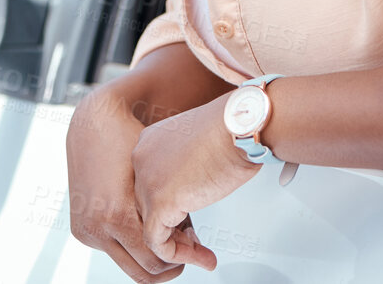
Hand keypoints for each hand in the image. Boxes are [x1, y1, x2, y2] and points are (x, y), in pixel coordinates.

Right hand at [65, 84, 186, 282]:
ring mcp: (85, 230)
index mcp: (115, 215)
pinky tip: (151, 223)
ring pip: (128, 263)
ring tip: (173, 234)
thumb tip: (195, 243)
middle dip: (170, 264)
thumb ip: (174, 211)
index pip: (155, 259)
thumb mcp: (157, 175)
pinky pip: (114, 248)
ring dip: (152, 254)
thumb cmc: (127, 139)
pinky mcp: (80, 228)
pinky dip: (135, 242)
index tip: (203, 255)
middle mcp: (96, 228)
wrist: (91, 123)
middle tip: (192, 253)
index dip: (184, 259)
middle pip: (141, 271)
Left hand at [131, 94, 261, 270]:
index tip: (190, 220)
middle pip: (147, 207)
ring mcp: (147, 181)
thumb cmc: (231, 130)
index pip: (149, 186)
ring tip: (202, 253)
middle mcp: (142, 160)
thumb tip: (193, 192)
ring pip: (150, 227)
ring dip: (178, 247)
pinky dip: (178, 254)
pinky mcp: (159, 201)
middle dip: (173, 229)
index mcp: (150, 144)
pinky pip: (158, 242)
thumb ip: (186, 168)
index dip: (170, 208)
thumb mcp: (199, 148)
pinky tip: (200, 256)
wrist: (239, 126)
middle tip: (195, 240)